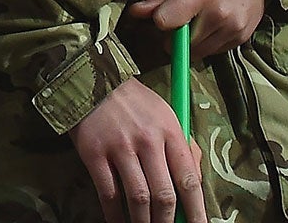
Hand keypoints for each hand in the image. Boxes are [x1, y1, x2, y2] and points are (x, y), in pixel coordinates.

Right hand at [69, 79, 207, 222]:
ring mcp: (119, 148)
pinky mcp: (93, 153)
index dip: (196, 212)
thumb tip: (194, 185)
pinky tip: (119, 222)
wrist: (90, 79)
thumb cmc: (134, 101)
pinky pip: (108, 193)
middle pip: (164, 195)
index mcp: (170, 131)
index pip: (189, 180)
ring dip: (144, 222)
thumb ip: (183, 146)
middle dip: (168, 222)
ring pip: (138, 198)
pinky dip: (114, 214)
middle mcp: (147, 141)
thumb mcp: (166, 114)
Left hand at [131, 0, 262, 58]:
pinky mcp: (241, 41)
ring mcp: (234, 30)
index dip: (158, 18)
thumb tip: (135, 12)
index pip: (167, 21)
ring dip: (188, 41)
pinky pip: (211, 53)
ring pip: (195, 52)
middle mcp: (221, 15)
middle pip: (180, 41)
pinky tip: (208, 24)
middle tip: (177, 16)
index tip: (157, 13)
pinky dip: (204, 43)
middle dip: (173, 32)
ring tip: (193, 20)